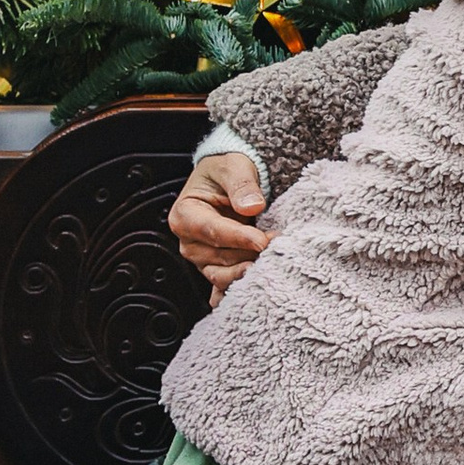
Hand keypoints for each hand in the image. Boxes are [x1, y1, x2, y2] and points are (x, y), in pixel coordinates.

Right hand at [170, 150, 273, 304]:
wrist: (228, 178)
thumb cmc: (225, 171)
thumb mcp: (233, 167)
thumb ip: (241, 185)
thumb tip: (251, 205)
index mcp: (185, 215)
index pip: (212, 231)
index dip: (238, 237)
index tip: (261, 240)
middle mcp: (190, 241)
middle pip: (219, 257)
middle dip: (249, 254)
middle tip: (277, 247)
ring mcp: (202, 258)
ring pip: (222, 275)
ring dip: (247, 272)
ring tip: (272, 265)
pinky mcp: (216, 268)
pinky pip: (223, 287)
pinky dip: (235, 293)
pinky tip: (250, 297)